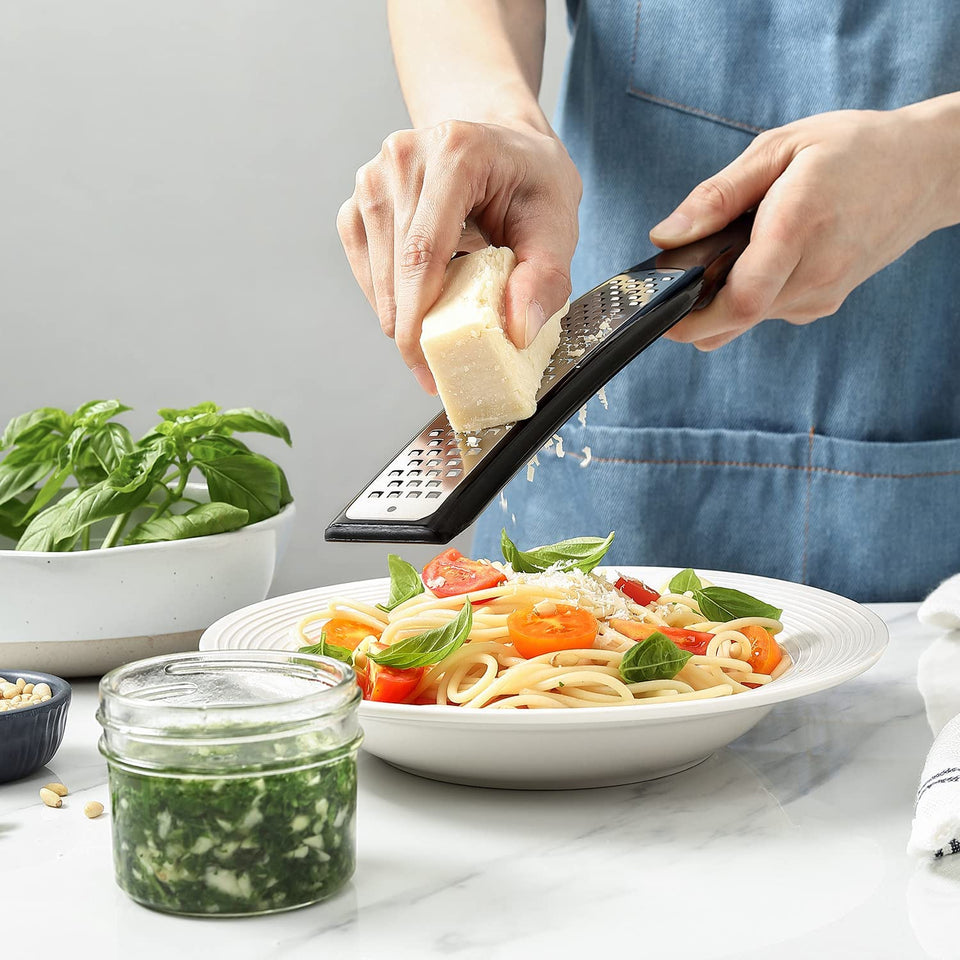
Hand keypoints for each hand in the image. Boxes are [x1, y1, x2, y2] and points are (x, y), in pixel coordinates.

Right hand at [337, 120, 580, 391]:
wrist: (506, 146)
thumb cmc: (532, 182)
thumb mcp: (558, 225)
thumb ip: (545, 278)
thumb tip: (517, 330)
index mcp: (455, 154)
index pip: (423, 252)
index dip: (418, 318)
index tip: (426, 365)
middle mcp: (405, 157)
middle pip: (395, 268)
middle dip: (411, 330)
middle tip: (437, 370)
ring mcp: (375, 176)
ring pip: (376, 273)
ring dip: (402, 312)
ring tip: (441, 322)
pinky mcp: (361, 200)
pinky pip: (365, 266)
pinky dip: (390, 294)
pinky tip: (420, 295)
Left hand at [649, 106, 955, 349]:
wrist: (926, 170)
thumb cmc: (853, 150)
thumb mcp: (779, 148)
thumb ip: (717, 196)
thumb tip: (666, 235)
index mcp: (797, 228)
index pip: (739, 302)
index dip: (692, 317)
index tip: (662, 312)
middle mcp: (814, 273)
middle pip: (735, 319)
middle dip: (696, 312)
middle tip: (677, 286)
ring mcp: (823, 295)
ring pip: (749, 319)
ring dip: (723, 300)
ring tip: (729, 255)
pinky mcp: (825, 303)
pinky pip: (770, 312)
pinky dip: (751, 295)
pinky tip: (760, 259)